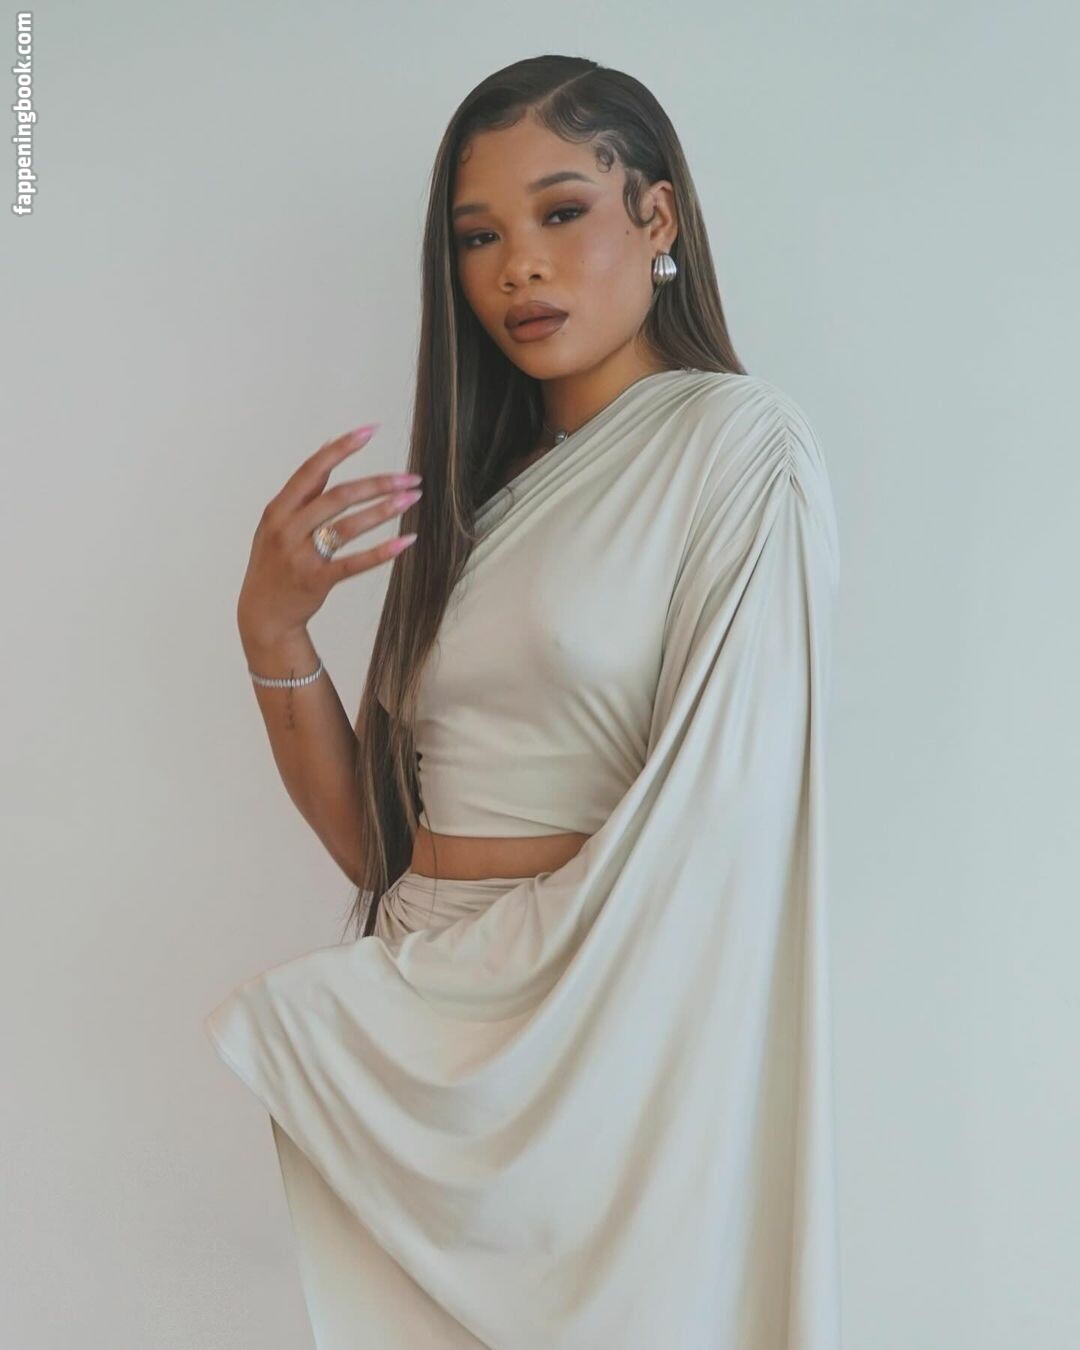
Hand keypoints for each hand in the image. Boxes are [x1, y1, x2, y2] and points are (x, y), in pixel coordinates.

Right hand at [236, 423, 421, 648]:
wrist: (263, 614)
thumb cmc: (275, 563)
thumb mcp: (277, 523)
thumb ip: (303, 491)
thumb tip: (326, 448)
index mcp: (278, 509)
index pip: (312, 470)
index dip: (342, 448)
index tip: (370, 431)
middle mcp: (287, 528)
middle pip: (339, 496)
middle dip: (378, 483)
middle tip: (410, 477)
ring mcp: (301, 555)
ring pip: (349, 526)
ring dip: (384, 510)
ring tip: (412, 499)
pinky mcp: (316, 580)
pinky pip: (354, 562)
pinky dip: (382, 551)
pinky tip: (406, 541)